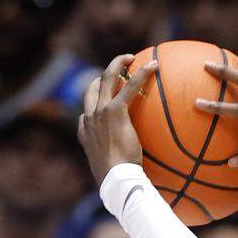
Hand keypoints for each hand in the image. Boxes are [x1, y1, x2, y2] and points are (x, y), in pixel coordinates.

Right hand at [78, 54, 158, 183]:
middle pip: (92, 87)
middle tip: (119, 66)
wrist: (116, 179)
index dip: (97, 99)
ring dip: (117, 65)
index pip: (87, 109)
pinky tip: (153, 66)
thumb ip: (119, 161)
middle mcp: (88, 118)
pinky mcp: (114, 111)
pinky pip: (128, 86)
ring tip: (131, 57)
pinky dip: (140, 74)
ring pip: (106, 79)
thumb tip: (136, 169)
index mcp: (84, 132)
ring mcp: (99, 113)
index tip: (109, 95)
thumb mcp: (114, 169)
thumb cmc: (119, 180)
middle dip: (105, 73)